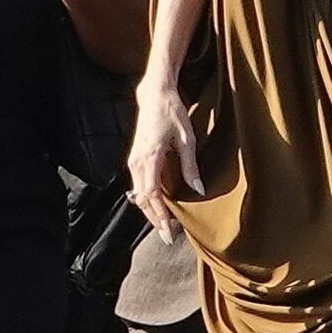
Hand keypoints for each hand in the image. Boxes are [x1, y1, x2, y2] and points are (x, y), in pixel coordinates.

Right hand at [128, 79, 202, 243]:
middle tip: (168, 237)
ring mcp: (133, 160)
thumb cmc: (172, 114)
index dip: (160, 215)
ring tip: (164, 226)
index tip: (169, 231)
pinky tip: (158, 207)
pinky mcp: (135, 158)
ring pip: (139, 193)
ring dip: (150, 210)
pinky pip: (139, 184)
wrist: (155, 95)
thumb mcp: (187, 140)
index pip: (151, 195)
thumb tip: (198, 190)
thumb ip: (190, 167)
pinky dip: (148, 198)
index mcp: (149, 158)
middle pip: (142, 199)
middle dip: (154, 219)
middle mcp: (136, 162)